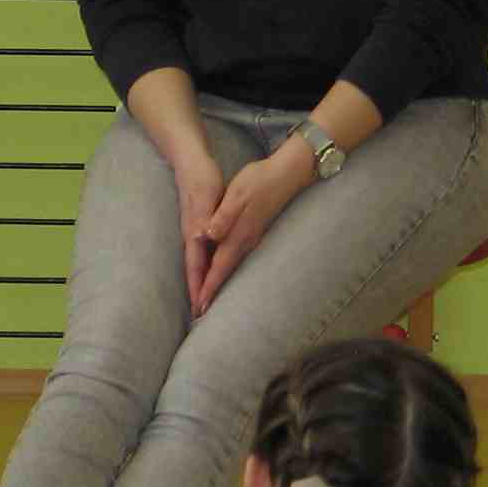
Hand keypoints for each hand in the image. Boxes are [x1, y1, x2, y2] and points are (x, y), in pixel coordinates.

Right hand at [173, 153, 223, 315]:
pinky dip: (202, 268)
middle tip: (199, 315)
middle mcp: (192, 235)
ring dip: (198, 282)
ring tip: (201, 301)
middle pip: (195, 269)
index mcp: (195, 232)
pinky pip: (199, 254)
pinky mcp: (198, 227)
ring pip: (196, 263)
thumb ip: (206, 218)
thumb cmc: (202, 180)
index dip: (199, 287)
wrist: (191, 163)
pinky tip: (206, 272)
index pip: (197, 266)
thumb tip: (203, 238)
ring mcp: (193, 232)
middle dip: (197, 291)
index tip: (200, 307)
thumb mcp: (206, 197)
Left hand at [195, 141, 313, 317]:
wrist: (287, 174)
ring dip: (219, 282)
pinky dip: (227, 268)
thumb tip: (209, 235)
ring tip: (208, 297)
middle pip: (225, 271)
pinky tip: (223, 270)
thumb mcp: (237, 195)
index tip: (200, 305)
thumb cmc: (259, 181)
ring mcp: (252, 237)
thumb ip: (223, 216)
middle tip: (200, 312)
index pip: (219, 265)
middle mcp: (246, 240)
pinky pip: (237, 256)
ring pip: (232, 266)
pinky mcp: (254, 231)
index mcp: (238, 233)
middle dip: (212, 291)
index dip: (208, 285)